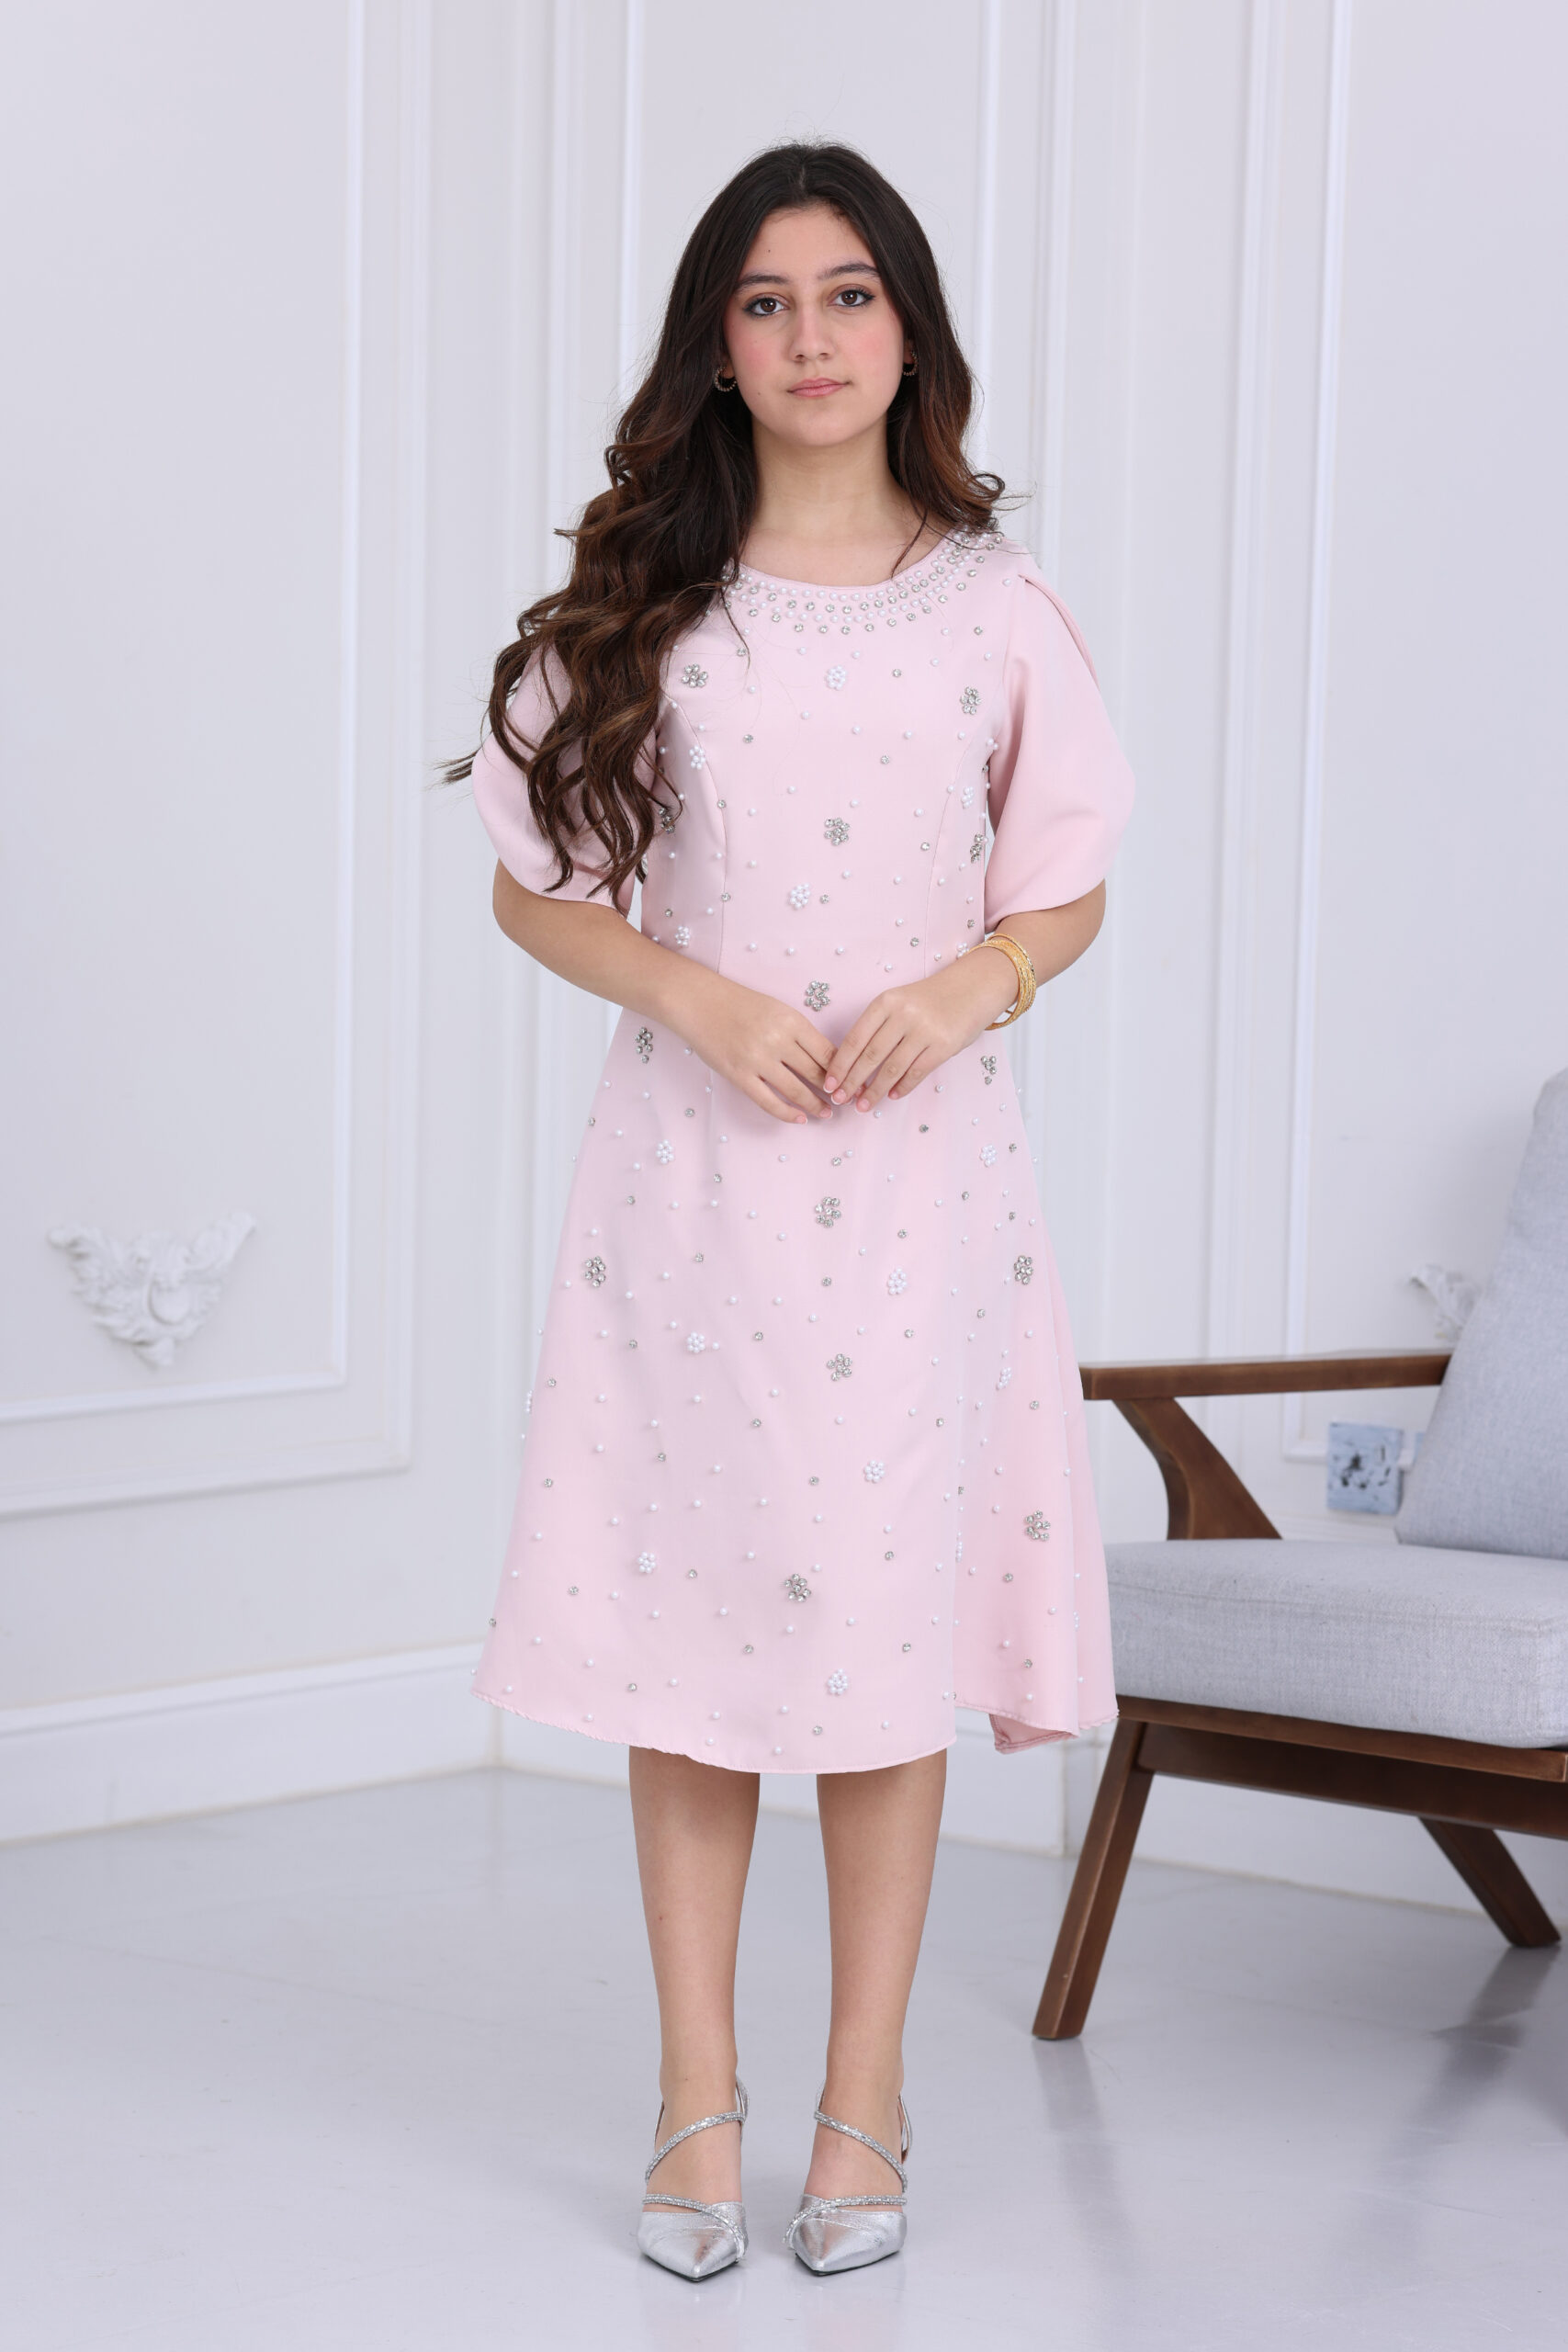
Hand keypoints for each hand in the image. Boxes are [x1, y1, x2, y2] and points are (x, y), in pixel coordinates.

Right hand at [664, 967, 835, 1124]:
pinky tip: (799, 1119)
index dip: (843, 1071)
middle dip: (833, 1091)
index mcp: (792, 1021)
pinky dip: (787, 1114)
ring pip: (796, 1091)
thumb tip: (826, 1061)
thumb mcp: (778, 1010)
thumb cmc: (741, 1005)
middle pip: (815, 1073)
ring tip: (825, 1113)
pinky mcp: (739, 1076)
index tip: (851, 1081)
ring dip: (814, 1105)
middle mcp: (778, 1041)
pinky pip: (768, 1102)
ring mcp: (757, 1060)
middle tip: (844, 1102)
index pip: (827, 1052)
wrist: (700, 1003)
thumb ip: (800, 1033)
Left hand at [823, 950, 1015, 1110]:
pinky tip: (892, 1096)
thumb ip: (878, 1027)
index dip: (840, 1065)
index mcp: (885, 1002)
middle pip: (870, 1056)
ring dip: (875, 1091)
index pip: (855, 1039)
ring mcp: (924, 1030)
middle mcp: (903, 1015)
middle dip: (852, 1082)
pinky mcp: (943, 1045)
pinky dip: (902, 1087)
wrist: (972, 988)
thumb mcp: (899, 1002)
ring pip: (892, 1068)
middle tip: (840, 1100)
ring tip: (863, 1106)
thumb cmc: (929, 1000)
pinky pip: (917, 1072)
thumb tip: (853, 1065)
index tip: (829, 1083)